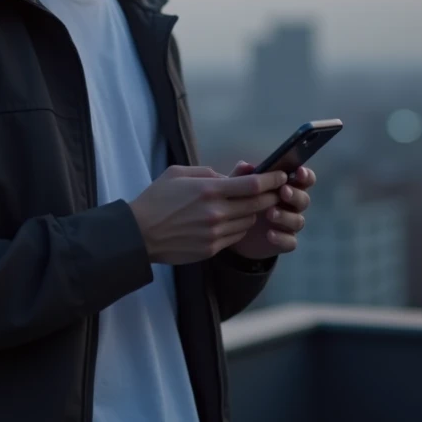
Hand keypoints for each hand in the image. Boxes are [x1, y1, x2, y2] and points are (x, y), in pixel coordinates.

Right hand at [129, 165, 287, 264]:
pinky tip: (230, 219)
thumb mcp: (178, 174)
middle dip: (270, 196)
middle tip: (275, 190)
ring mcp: (215, 233)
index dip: (272, 179)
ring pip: (249, 221)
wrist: (139, 234)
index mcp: (209, 190)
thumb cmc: (156, 199)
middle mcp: (216, 213)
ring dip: (252, 212)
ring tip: (246, 205)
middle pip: (258, 204)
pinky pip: (236, 236)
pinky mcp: (211, 249)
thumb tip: (230, 176)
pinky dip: (238, 226)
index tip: (282, 175)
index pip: (253, 185)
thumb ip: (208, 172)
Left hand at [226, 162, 315, 259]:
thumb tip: (245, 165)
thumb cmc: (242, 202)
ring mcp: (289, 225)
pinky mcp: (284, 242)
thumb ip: (241, 176)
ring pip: (298, 221)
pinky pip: (290, 242)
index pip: (303, 179)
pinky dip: (282, 238)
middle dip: (295, 195)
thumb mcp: (238, 188)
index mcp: (286, 187)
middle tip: (283, 191)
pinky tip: (270, 235)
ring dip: (286, 216)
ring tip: (270, 213)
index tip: (299, 171)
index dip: (305, 175)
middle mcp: (291, 205)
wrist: (232, 231)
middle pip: (304, 199)